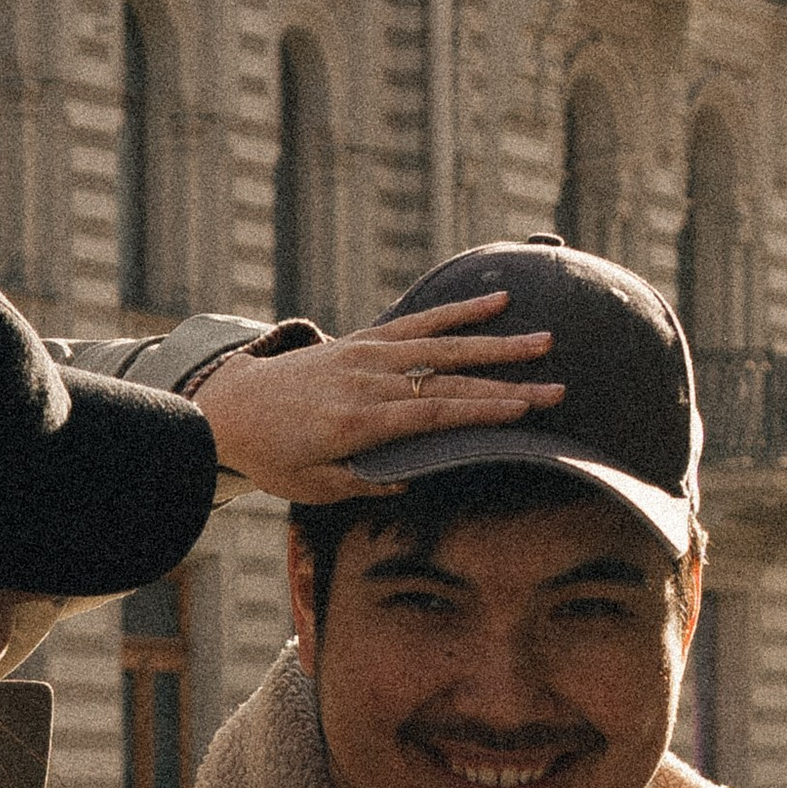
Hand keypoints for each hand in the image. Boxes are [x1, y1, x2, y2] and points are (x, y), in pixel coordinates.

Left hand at [191, 296, 564, 503]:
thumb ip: (363, 483)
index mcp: (356, 421)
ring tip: (543, 341)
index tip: (524, 412)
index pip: (431, 413)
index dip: (480, 411)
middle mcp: (366, 380)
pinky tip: (496, 302)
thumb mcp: (313, 485)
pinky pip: (417, 323)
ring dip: (496, 342)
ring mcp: (366, 353)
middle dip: (506, 383)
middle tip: (556, 386)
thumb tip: (410, 483)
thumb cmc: (273, 456)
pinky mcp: (363, 339)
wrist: (230, 407)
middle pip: (448, 379)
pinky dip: (457, 312)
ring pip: (441, 344)